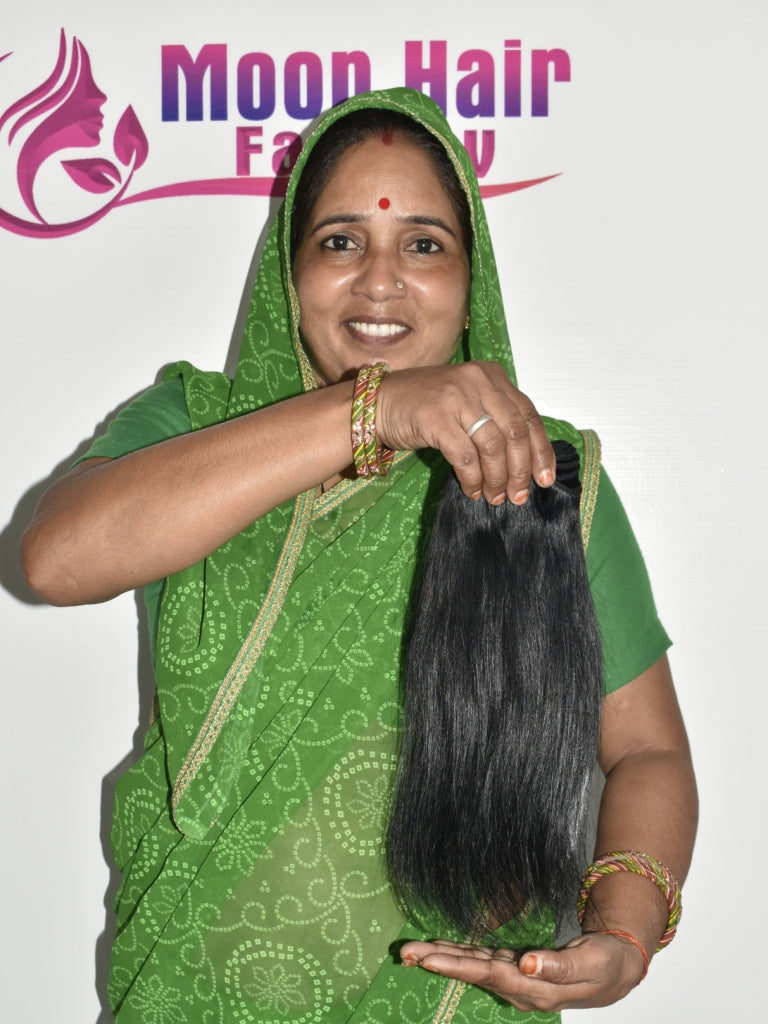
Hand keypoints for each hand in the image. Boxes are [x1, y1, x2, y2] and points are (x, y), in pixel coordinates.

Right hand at [376, 361, 553, 503]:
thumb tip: (525, 462)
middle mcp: (477, 381)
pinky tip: (472, 491)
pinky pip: (465, 456)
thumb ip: (494, 418)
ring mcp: (456, 397)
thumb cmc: (425, 406)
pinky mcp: (435, 417)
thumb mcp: (467, 402)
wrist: (379, 402)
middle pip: (515, 432)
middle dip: (520, 470)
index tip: (544, 479)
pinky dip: (472, 479)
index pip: (528, 415)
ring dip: (497, 478)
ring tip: (495, 497)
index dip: (541, 450)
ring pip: (493, 446)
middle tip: (519, 495)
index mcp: (491, 376)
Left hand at [399, 931, 647, 1013]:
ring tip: (411, 952)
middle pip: (472, 971)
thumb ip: (559, 965)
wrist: (616, 970)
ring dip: (443, 958)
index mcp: (534, 987)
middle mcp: (518, 985)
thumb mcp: (590, 963)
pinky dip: (460, 954)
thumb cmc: (606, 963)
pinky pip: (481, 960)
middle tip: (404, 953)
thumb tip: (529, 963)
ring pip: (473, 966)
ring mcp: (515, 977)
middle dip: (438, 962)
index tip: (429, 960)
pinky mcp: (516, 967)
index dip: (457, 965)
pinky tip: (441, 949)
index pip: (488, 973)